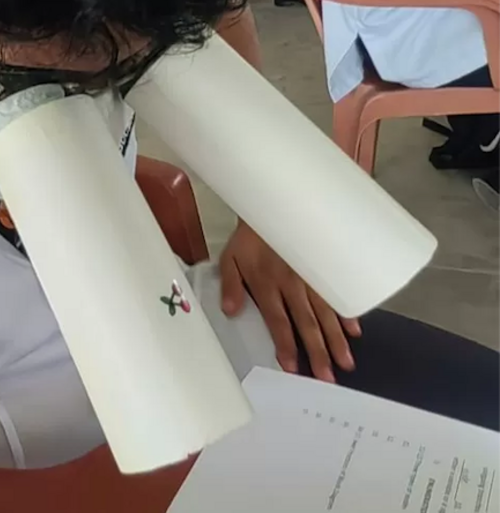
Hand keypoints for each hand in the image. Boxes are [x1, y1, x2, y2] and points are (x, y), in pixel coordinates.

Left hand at [219, 221, 361, 382]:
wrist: (273, 207)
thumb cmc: (250, 237)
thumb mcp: (231, 259)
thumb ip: (231, 286)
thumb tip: (231, 312)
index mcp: (267, 285)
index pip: (278, 322)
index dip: (286, 346)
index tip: (293, 369)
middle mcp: (292, 285)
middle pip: (307, 324)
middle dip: (318, 352)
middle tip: (328, 378)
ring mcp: (311, 277)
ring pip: (326, 313)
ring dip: (336, 340)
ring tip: (345, 362)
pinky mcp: (323, 269)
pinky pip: (337, 294)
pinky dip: (347, 313)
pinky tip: (354, 331)